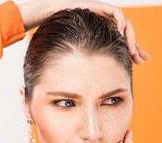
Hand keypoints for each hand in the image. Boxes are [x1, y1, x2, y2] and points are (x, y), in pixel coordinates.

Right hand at [19, 0, 149, 64]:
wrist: (51, 17)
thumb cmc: (60, 39)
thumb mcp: (79, 56)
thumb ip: (88, 64)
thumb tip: (91, 83)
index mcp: (104, 38)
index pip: (123, 44)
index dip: (133, 52)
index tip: (139, 63)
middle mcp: (106, 28)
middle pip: (128, 36)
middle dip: (136, 48)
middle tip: (142, 60)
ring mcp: (105, 18)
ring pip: (126, 25)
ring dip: (131, 38)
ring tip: (131, 51)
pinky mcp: (101, 9)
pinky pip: (117, 14)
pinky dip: (121, 24)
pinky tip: (120, 35)